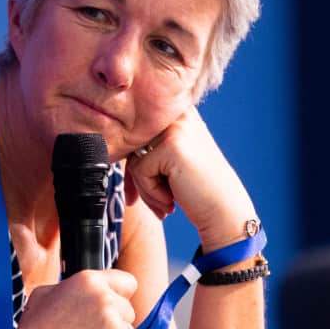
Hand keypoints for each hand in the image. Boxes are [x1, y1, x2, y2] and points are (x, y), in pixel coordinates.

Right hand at [4, 268, 137, 328]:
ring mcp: (113, 327)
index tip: (112, 306)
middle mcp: (105, 300)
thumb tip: (88, 290)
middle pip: (128, 310)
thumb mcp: (44, 294)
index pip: (127, 282)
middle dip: (114, 321)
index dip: (120, 295)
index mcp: (88, 281)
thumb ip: (74, 288)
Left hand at [124, 107, 255, 248]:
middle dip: (136, 178)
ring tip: (167, 203)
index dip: (133, 165)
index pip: (136, 135)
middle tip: (148, 202)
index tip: (135, 193)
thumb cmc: (195, 191)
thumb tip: (104, 147)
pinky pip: (140, 170)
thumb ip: (145, 149)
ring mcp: (175, 128)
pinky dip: (151, 192)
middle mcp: (178, 114)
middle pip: (131, 145)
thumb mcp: (167, 163)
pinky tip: (172, 201)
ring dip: (145, 188)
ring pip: (133, 158)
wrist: (225, 214)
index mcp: (178, 114)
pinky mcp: (171, 145)